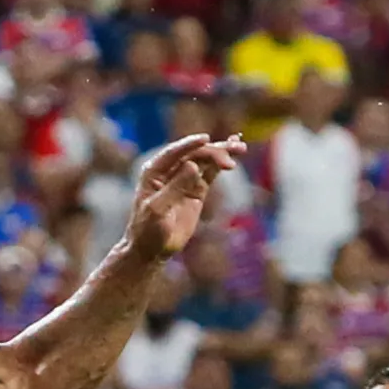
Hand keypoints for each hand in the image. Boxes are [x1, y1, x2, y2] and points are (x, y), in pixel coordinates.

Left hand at [128, 131, 238, 259]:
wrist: (151, 250)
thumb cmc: (147, 230)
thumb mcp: (158, 209)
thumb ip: (175, 187)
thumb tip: (193, 165)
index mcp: (154, 172)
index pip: (174, 153)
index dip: (190, 144)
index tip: (206, 139)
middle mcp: (169, 171)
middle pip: (194, 154)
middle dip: (213, 150)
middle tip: (234, 152)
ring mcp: (184, 179)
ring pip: (204, 161)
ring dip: (222, 153)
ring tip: (241, 148)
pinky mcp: (196, 190)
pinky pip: (210, 173)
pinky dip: (220, 165)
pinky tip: (233, 158)